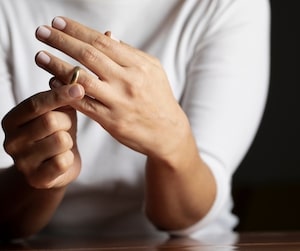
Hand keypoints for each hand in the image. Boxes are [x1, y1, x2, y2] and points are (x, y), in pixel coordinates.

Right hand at [1, 85, 84, 188]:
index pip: (36, 104)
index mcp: (12, 120)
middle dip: (66, 122)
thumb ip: (59, 97)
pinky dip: (69, 158)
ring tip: (63, 144)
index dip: (59, 95)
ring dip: (69, 141)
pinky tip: (62, 159)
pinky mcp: (37, 179)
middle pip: (50, 121)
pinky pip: (63, 161)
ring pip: (60, 140)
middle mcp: (11, 141)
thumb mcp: (57, 112)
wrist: (55, 167)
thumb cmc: (57, 133)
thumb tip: (69, 75)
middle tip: (66, 126)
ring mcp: (22, 162)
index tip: (79, 88)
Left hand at [35, 17, 189, 160]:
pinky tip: (53, 83)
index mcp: (138, 65)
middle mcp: (128, 81)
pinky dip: (66, 92)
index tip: (57, 22)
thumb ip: (129, 54)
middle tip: (41, 31)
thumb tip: (107, 36)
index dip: (77, 30)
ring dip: (57, 66)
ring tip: (40, 55)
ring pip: (81, 80)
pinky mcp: (111, 121)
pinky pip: (83, 104)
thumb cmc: (159, 98)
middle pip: (89, 56)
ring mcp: (119, 102)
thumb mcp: (152, 71)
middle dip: (62, 41)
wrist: (168, 132)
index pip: (102, 42)